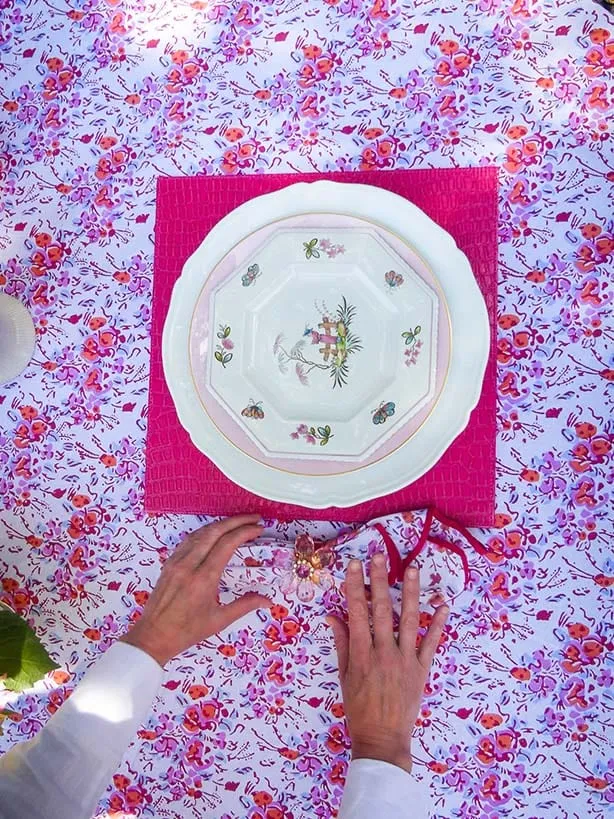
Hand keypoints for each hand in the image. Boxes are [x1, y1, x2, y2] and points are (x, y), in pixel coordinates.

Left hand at [120, 515, 269, 666]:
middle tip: (253, 518)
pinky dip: (205, 531)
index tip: (258, 528)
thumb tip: (268, 600)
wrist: (153, 636)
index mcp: (204, 578)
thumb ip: (245, 605)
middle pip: (215, 531)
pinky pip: (189, 540)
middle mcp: (189, 565)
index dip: (245, 532)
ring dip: (221, 524)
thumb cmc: (187, 631)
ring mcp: (177, 561)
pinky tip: (214, 532)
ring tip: (237, 522)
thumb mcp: (219, 620)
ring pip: (201, 532)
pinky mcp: (169, 563)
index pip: (227, 544)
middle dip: (237, 521)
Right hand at [327, 555, 448, 773]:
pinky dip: (438, 624)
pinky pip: (432, 643)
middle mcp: (384, 653)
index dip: (354, 587)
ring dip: (411, 593)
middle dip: (379, 581)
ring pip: (409, 621)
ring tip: (412, 569)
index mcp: (361, 655)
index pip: (356, 614)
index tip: (353, 565)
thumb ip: (342, 644)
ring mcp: (406, 660)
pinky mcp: (422, 669)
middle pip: (381, 611)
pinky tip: (443, 605)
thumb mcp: (345, 677)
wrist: (382, 740)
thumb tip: (332, 617)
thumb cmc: (359, 708)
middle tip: (378, 557)